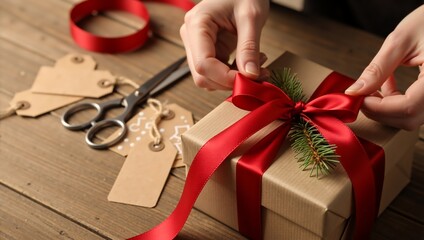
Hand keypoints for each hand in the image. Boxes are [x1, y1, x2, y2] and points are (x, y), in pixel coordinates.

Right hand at [180, 0, 269, 89]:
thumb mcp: (252, 16)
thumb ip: (249, 47)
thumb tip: (250, 75)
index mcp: (197, 24)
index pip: (203, 64)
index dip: (224, 78)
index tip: (249, 79)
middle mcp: (191, 36)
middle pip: (202, 75)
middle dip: (229, 82)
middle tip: (258, 75)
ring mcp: (196, 45)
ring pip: (208, 78)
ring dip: (232, 80)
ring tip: (258, 67)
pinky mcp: (207, 51)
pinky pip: (216, 73)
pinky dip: (233, 75)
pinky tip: (250, 64)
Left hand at [345, 5, 423, 129]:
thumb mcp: (400, 41)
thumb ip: (377, 70)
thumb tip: (354, 92)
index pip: (407, 107)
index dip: (378, 108)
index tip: (358, 99)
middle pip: (409, 118)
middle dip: (380, 111)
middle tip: (361, 96)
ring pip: (412, 117)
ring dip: (387, 108)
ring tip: (374, 87)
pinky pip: (417, 108)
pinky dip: (398, 102)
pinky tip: (387, 83)